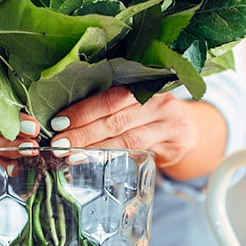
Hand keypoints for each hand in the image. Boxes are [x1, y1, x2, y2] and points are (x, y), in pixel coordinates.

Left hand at [47, 86, 226, 179]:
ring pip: (126, 138)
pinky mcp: (173, 145)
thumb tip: (62, 115)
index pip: (109, 98)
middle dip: (83, 132)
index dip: (82, 110)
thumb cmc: (148, 113)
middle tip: (58, 144)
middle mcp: (159, 101)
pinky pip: (138, 152)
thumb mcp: (133, 102)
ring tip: (71, 155)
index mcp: (144, 84)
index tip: (58, 122)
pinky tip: (94, 161)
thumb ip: (107, 104)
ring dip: (95, 148)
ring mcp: (169, 124)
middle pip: (115, 119)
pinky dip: (113, 157)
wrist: (188, 129)